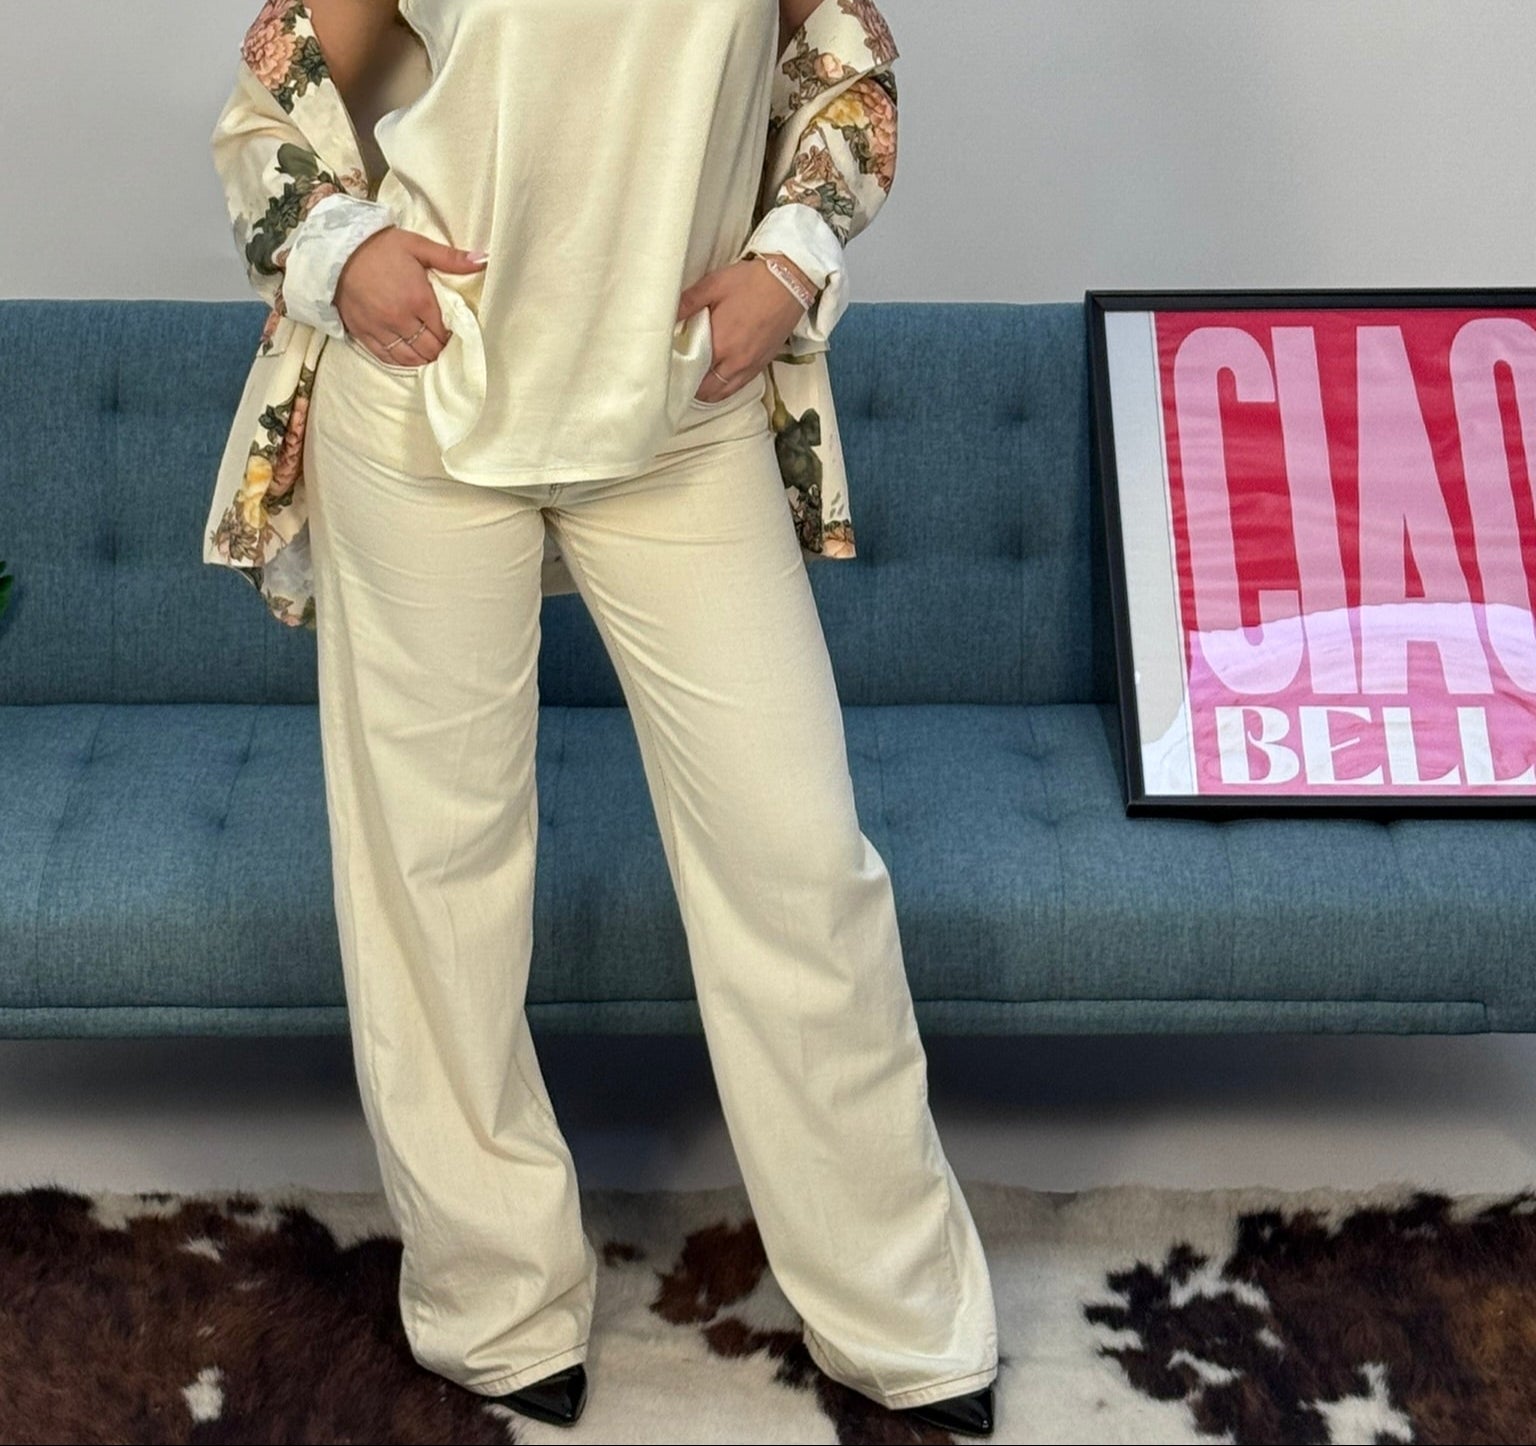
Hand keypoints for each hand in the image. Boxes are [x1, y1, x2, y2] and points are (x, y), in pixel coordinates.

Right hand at [335, 228, 489, 367]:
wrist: (337, 250)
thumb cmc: (380, 246)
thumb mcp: (417, 246)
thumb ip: (451, 258)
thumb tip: (483, 259)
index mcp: (419, 299)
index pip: (443, 331)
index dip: (452, 335)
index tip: (453, 333)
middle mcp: (401, 319)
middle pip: (429, 348)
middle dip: (440, 349)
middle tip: (443, 344)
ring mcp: (381, 329)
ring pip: (410, 357)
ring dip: (423, 358)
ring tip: (429, 353)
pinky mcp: (363, 334)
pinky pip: (387, 357)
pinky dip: (401, 361)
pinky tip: (409, 358)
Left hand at [676, 255, 812, 402]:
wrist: (790, 282)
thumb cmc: (751, 281)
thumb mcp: (713, 285)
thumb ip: (687, 302)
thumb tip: (664, 315)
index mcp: (719, 345)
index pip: (691, 374)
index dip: (678, 374)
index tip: (669, 366)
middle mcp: (735, 363)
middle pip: (706, 391)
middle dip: (691, 386)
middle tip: (682, 371)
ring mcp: (751, 366)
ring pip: (723, 393)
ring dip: (709, 389)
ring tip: (698, 375)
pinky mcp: (763, 364)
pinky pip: (739, 385)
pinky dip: (725, 385)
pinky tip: (719, 371)